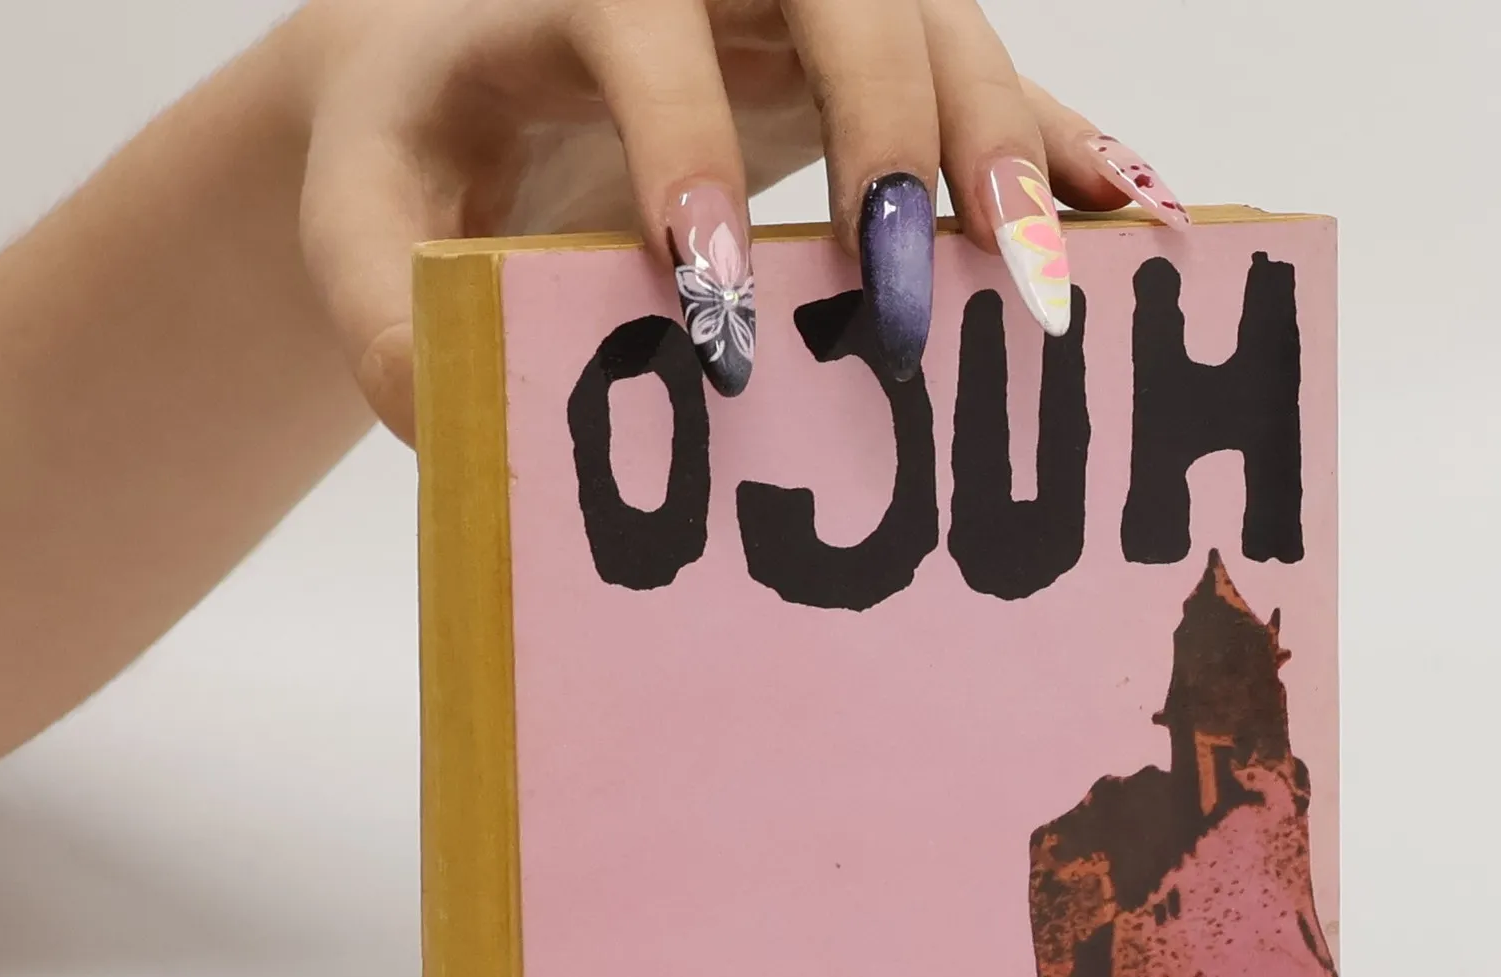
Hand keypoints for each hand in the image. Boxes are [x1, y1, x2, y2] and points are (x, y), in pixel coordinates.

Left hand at [289, 0, 1192, 437]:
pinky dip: (1062, 145)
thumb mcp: (367, 215)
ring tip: (1049, 289)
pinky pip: (986, 80)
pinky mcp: (874, 59)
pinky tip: (1132, 219)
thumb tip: (452, 412)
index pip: (645, 21)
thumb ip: (380, 305)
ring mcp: (811, 3)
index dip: (686, 144)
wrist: (466, 62)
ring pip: (945, 29)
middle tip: (904, 299)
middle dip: (892, 139)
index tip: (713, 294)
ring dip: (1006, 154)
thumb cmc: (423, 139)